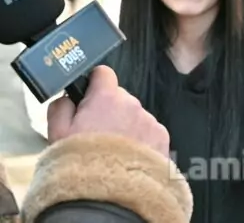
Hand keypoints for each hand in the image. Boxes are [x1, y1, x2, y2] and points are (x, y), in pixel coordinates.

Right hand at [47, 65, 169, 157]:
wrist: (109, 194)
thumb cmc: (80, 163)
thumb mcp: (57, 133)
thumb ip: (61, 107)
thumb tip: (67, 97)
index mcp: (106, 97)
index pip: (104, 73)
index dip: (96, 83)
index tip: (91, 94)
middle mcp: (131, 104)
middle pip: (120, 98)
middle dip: (110, 110)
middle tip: (99, 133)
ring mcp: (149, 120)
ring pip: (136, 116)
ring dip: (127, 126)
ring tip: (115, 150)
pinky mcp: (162, 137)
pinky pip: (150, 132)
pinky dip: (142, 141)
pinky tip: (130, 157)